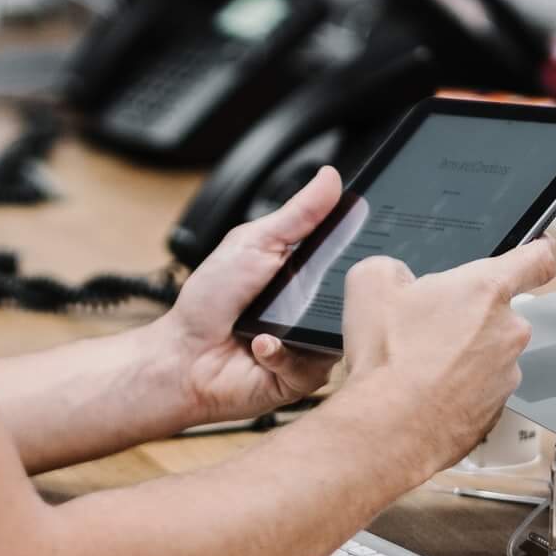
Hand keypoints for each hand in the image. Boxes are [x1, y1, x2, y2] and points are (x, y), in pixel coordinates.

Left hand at [154, 168, 345, 425]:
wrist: (183, 356)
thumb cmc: (210, 301)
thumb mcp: (254, 243)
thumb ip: (297, 214)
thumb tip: (331, 177)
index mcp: (309, 273)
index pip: (351, 257)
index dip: (363, 248)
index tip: (371, 235)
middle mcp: (318, 309)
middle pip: (355, 297)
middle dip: (338, 290)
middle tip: (312, 285)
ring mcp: (314, 344)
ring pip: (341, 335)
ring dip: (304, 325)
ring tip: (276, 319)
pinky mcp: (304, 378)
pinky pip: (314, 366)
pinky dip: (283, 353)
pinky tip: (260, 345)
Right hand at [337, 238, 555, 481]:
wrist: (389, 429)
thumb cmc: (388, 359)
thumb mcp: (369, 285)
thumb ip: (391, 267)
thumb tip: (395, 277)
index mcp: (486, 290)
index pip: (538, 258)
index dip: (540, 249)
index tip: (540, 251)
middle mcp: (508, 330)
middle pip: (498, 311)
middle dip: (467, 315)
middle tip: (427, 326)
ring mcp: (506, 374)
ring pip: (488, 353)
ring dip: (462, 355)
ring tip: (418, 365)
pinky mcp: (497, 410)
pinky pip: (480, 389)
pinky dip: (458, 389)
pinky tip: (424, 391)